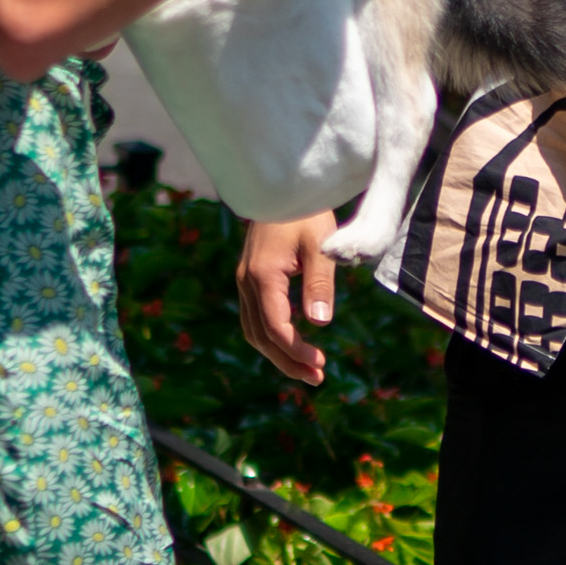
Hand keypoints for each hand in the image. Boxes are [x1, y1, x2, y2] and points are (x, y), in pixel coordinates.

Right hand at [236, 214, 338, 384]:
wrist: (282, 187)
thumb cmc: (305, 212)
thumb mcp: (320, 246)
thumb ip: (318, 284)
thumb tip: (319, 323)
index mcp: (263, 276)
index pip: (276, 327)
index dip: (296, 350)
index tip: (320, 363)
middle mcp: (247, 282)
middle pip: (261, 336)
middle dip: (287, 361)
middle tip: (317, 377)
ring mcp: (244, 281)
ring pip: (254, 330)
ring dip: (278, 353)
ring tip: (307, 369)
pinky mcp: (249, 278)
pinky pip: (254, 318)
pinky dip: (272, 336)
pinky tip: (293, 343)